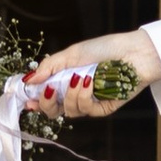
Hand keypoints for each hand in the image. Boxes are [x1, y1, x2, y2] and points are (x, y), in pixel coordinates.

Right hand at [27, 29, 160, 113]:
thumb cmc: (105, 49)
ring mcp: (89, 102)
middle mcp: (75, 93)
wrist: (133, 53)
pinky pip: (86, 110)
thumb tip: (28, 80)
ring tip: (79, 78)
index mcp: (65, 79)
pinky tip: (89, 83)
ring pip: (69, 111)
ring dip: (70, 95)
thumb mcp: (72, 53)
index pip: (45, 96)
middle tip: (47, 92)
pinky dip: (84, 96)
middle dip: (46, 104)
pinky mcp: (103, 108)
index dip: (34, 101)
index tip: (27, 100)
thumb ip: (49, 67)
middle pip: (53, 110)